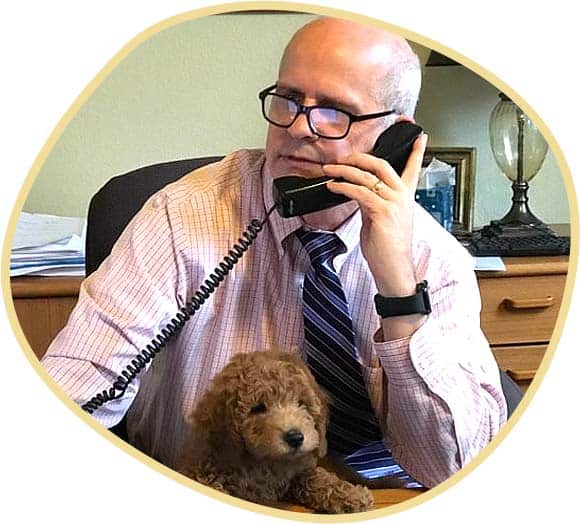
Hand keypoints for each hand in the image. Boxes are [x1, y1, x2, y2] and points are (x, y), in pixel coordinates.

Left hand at [324, 133, 427, 297]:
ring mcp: (393, 203)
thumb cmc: (387, 249)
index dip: (416, 151)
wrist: (394, 268)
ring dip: (344, 170)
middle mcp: (402, 197)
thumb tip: (359, 192)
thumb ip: (374, 203)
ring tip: (330, 170)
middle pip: (382, 164)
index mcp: (405, 198)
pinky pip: (359, 191)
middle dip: (360, 157)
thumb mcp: (381, 220)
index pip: (413, 168)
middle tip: (344, 158)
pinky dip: (343, 186)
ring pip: (367, 176)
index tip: (419, 136)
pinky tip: (334, 186)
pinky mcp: (382, 211)